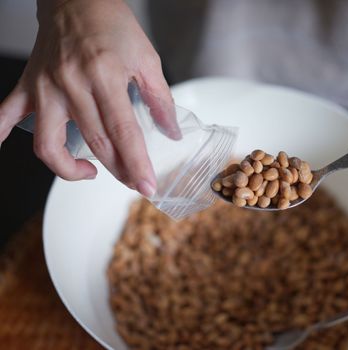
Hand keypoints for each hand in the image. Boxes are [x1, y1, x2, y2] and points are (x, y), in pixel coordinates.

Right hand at [0, 0, 179, 196]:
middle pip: (94, 142)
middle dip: (117, 170)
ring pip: (48, 144)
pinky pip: (4, 113)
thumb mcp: (147, 59)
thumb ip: (161, 99)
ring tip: (90, 172)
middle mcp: (72, 83)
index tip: (147, 186)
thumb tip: (171, 133)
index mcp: (106, 74)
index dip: (137, 164)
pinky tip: (2, 148)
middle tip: (133, 182)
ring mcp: (46, 87)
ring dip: (69, 170)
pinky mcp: (28, 85)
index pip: (123, 131)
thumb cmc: (113, 26)